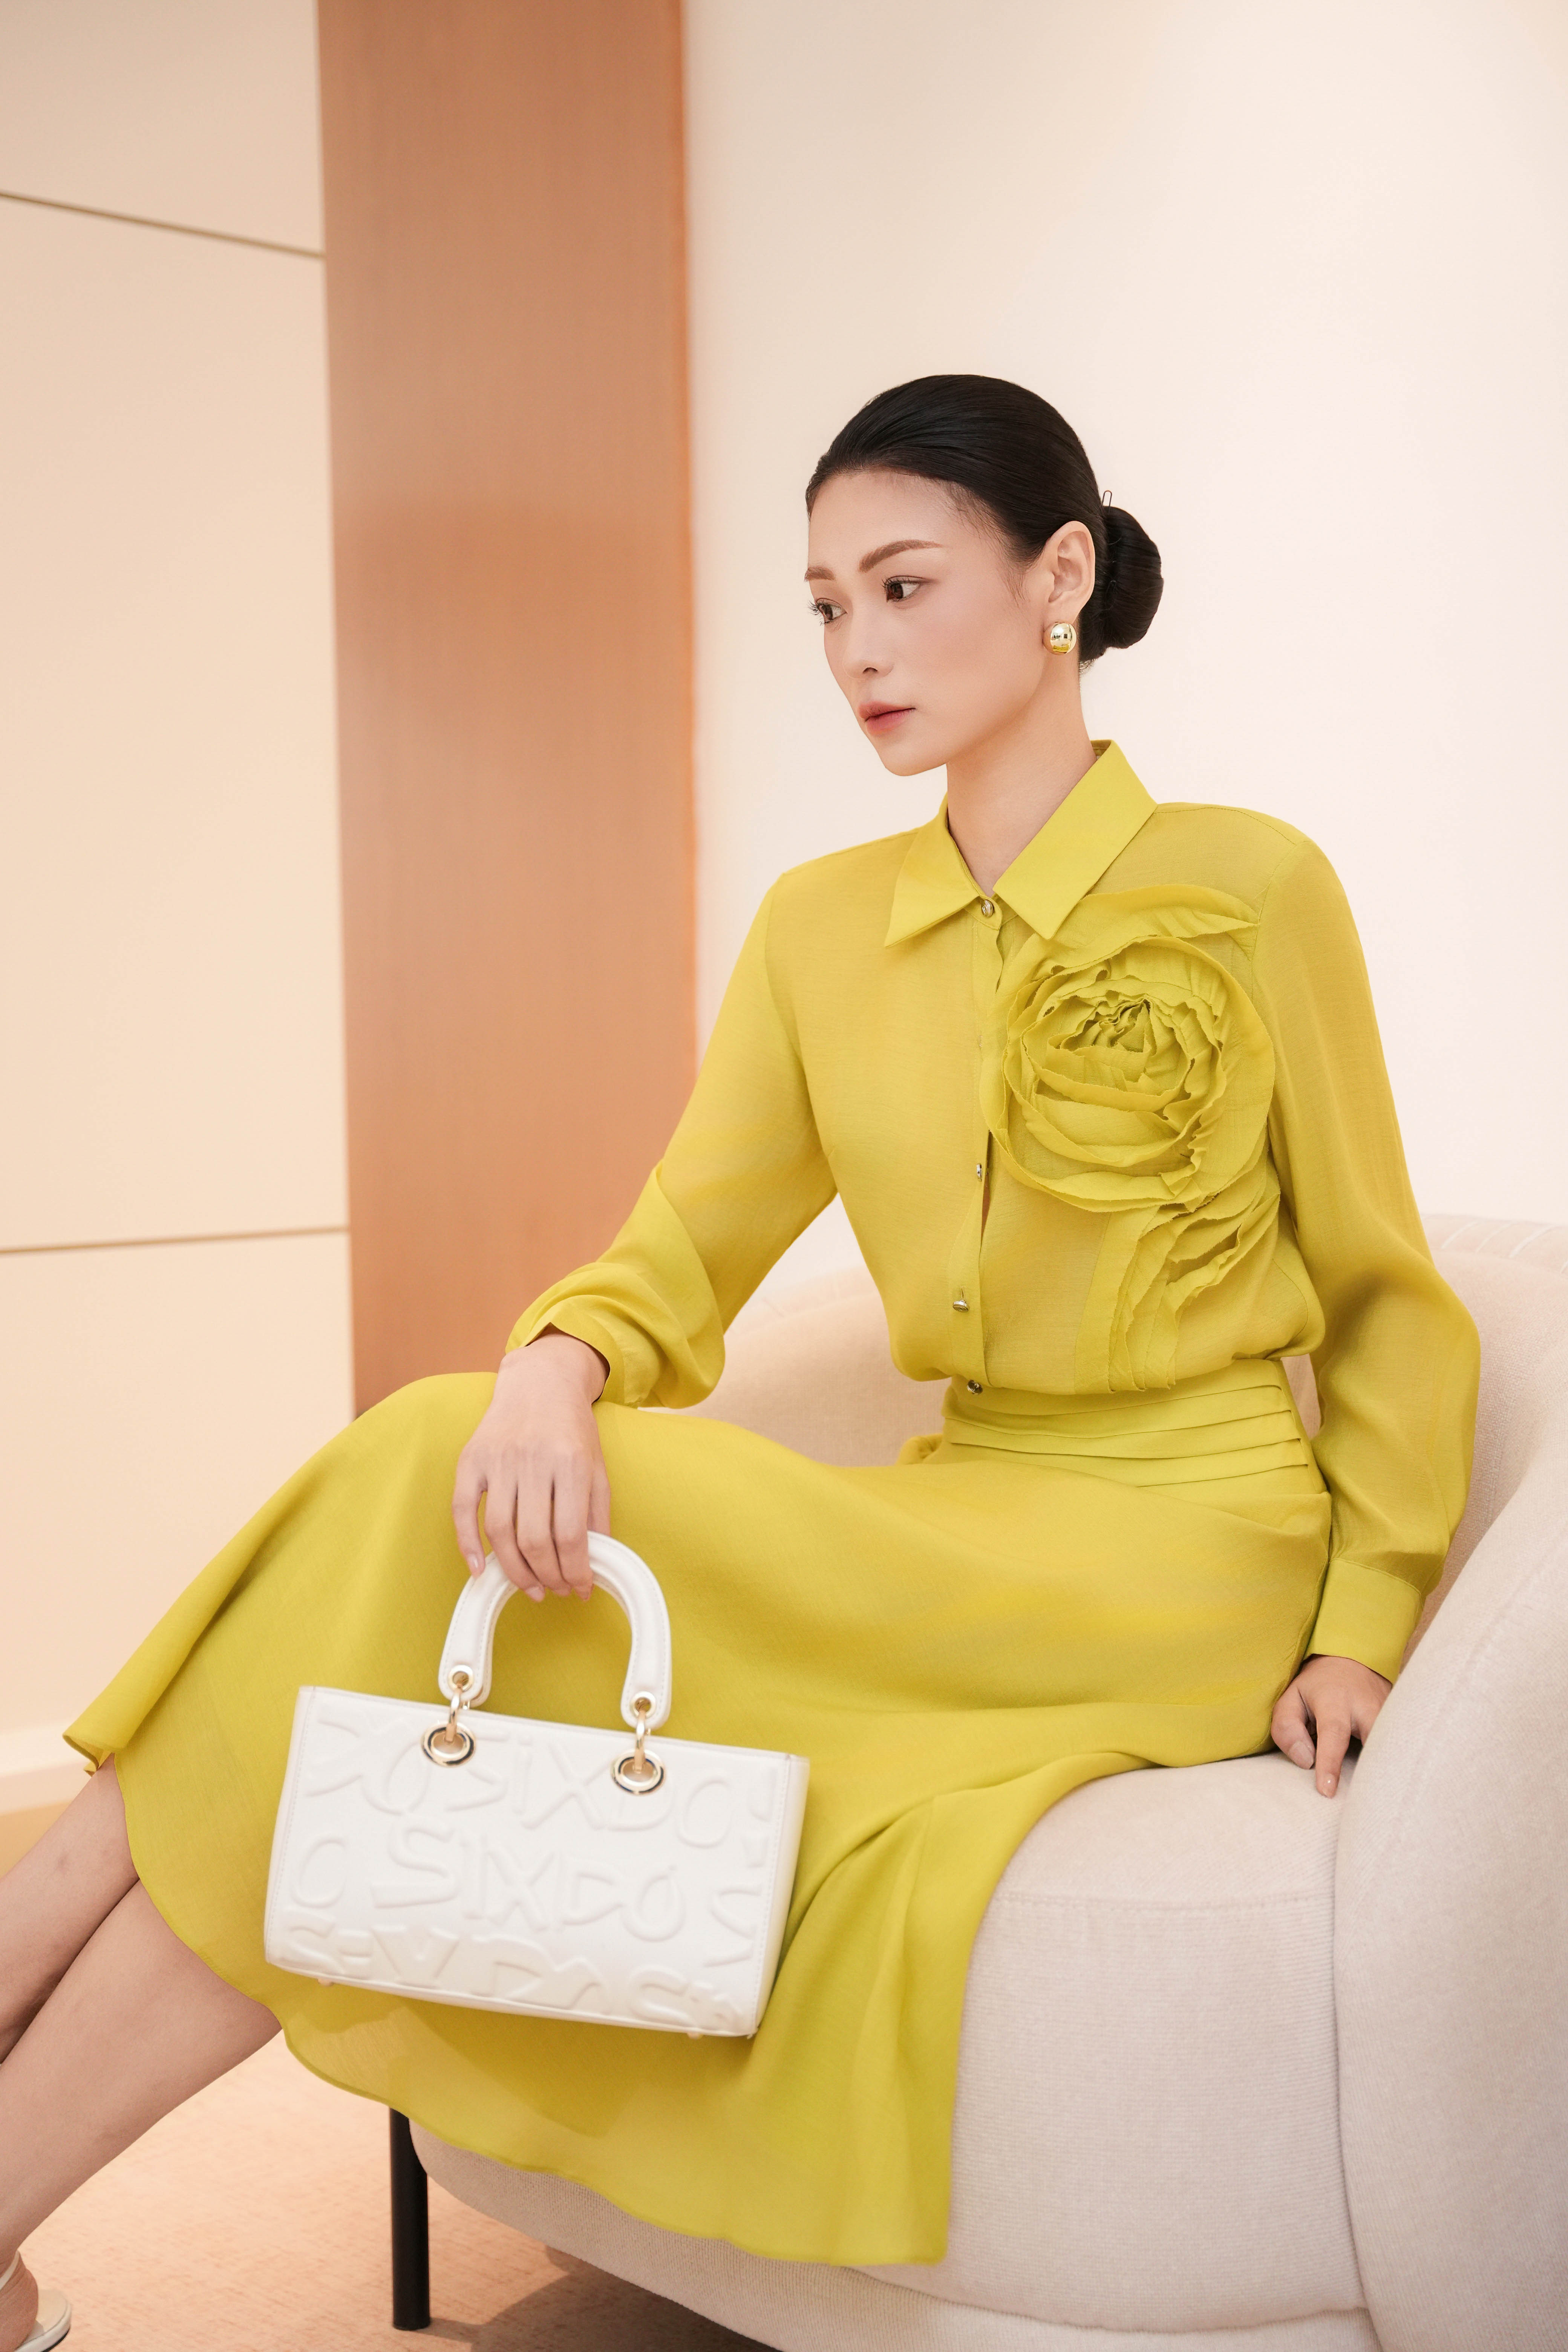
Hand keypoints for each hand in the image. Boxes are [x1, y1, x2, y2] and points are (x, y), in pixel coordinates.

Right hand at [451, 1330, 610, 1600]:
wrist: (540, 1382)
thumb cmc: (572, 1429)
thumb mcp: (596, 1465)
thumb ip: (598, 1512)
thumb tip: (596, 1562)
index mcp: (571, 1463)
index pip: (571, 1534)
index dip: (576, 1571)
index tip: (581, 1588)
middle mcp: (533, 1460)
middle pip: (535, 1539)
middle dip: (548, 1576)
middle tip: (555, 1590)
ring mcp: (499, 1460)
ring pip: (500, 1531)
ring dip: (515, 1570)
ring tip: (531, 1586)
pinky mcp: (471, 1459)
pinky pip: (462, 1509)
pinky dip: (467, 1544)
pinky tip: (480, 1570)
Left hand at [1271, 1652, 1391, 1796]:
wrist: (1353, 1660)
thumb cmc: (1317, 1688)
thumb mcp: (1290, 1699)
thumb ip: (1288, 1729)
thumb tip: (1306, 1761)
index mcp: (1335, 1701)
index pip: (1334, 1734)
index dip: (1330, 1764)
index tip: (1327, 1791)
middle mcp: (1368, 1707)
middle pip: (1376, 1742)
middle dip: (1374, 1773)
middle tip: (1366, 1807)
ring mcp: (1391, 1714)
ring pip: (1396, 1747)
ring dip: (1390, 1774)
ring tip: (1385, 1805)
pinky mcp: (1404, 1722)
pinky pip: (1404, 1748)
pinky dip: (1400, 1768)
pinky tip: (1398, 1790)